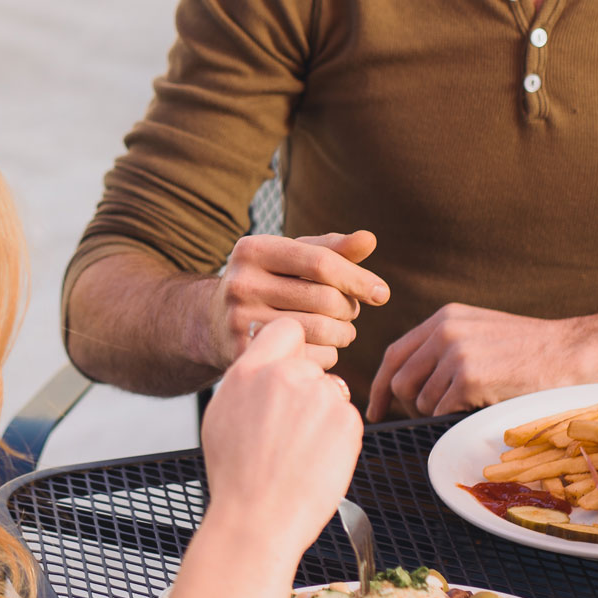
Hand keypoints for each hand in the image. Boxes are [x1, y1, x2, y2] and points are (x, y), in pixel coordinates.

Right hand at [199, 317, 361, 554]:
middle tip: (288, 431)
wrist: (258, 520)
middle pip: (310, 366)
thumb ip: (248, 380)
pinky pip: (346, 418)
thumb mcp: (222, 414)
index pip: (286, 329)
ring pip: (330, 394)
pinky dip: (336, 437)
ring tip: (297, 452)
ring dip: (321, 415)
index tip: (289, 369)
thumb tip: (264, 362)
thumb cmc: (236, 477)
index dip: (290, 349)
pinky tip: (314, 460)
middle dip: (305, 391)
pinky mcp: (347, 420)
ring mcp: (320, 396)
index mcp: (250, 371)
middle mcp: (286, 376)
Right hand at [205, 229, 383, 368]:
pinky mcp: (245, 356)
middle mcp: (241, 283)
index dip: (357, 278)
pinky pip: (310, 358)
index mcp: (254, 249)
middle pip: (324, 299)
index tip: (382, 293)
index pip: (320, 263)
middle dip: (349, 307)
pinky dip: (328, 355)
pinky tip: (321, 348)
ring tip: (342, 330)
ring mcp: (239, 322)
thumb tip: (369, 239)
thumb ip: (332, 249)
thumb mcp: (292, 258)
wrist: (214, 323)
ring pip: (321, 331)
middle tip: (350, 311)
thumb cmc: (268, 283)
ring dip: (344, 333)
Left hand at [367, 303, 597, 420]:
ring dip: (438, 413)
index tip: (376, 409)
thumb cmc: (529, 349)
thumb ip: (444, 345)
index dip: (379, 386)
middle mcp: (444, 332)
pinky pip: (442, 411)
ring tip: (466, 407)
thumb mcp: (480, 332)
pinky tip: (479, 408)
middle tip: (425, 418)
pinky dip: (455, 418)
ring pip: (421, 401)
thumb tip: (407, 381)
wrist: (570, 351)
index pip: (394, 354)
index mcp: (444, 318)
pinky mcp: (469, 377)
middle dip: (407, 407)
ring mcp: (456, 353)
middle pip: (399, 381)